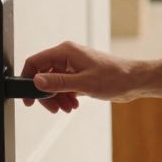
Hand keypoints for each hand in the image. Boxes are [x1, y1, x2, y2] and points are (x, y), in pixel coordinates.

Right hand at [20, 41, 143, 113]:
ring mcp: (74, 66)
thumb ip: (58, 82)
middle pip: (43, 75)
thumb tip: (36, 82)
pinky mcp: (80, 74)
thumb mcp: (83, 83)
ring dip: (57, 98)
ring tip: (67, 109)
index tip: (28, 98)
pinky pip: (64, 86)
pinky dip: (66, 97)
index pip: (35, 62)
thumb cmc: (114, 77)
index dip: (27, 79)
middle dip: (46, 94)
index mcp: (66, 52)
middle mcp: (67, 56)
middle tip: (53, 109)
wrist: (133, 81)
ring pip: (54, 83)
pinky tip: (74, 105)